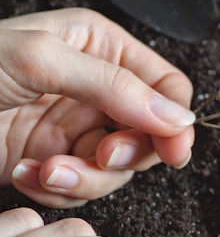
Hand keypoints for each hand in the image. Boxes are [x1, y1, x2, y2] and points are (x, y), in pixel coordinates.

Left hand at [0, 8, 195, 207]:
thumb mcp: (40, 60)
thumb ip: (116, 87)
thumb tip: (178, 117)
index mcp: (102, 48)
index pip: (167, 86)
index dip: (175, 120)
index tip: (172, 150)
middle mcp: (98, 87)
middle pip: (150, 132)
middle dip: (125, 153)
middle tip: (100, 156)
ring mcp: (76, 128)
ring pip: (118, 168)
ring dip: (84, 178)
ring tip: (45, 169)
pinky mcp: (55, 160)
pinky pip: (83, 187)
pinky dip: (58, 189)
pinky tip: (24, 173)